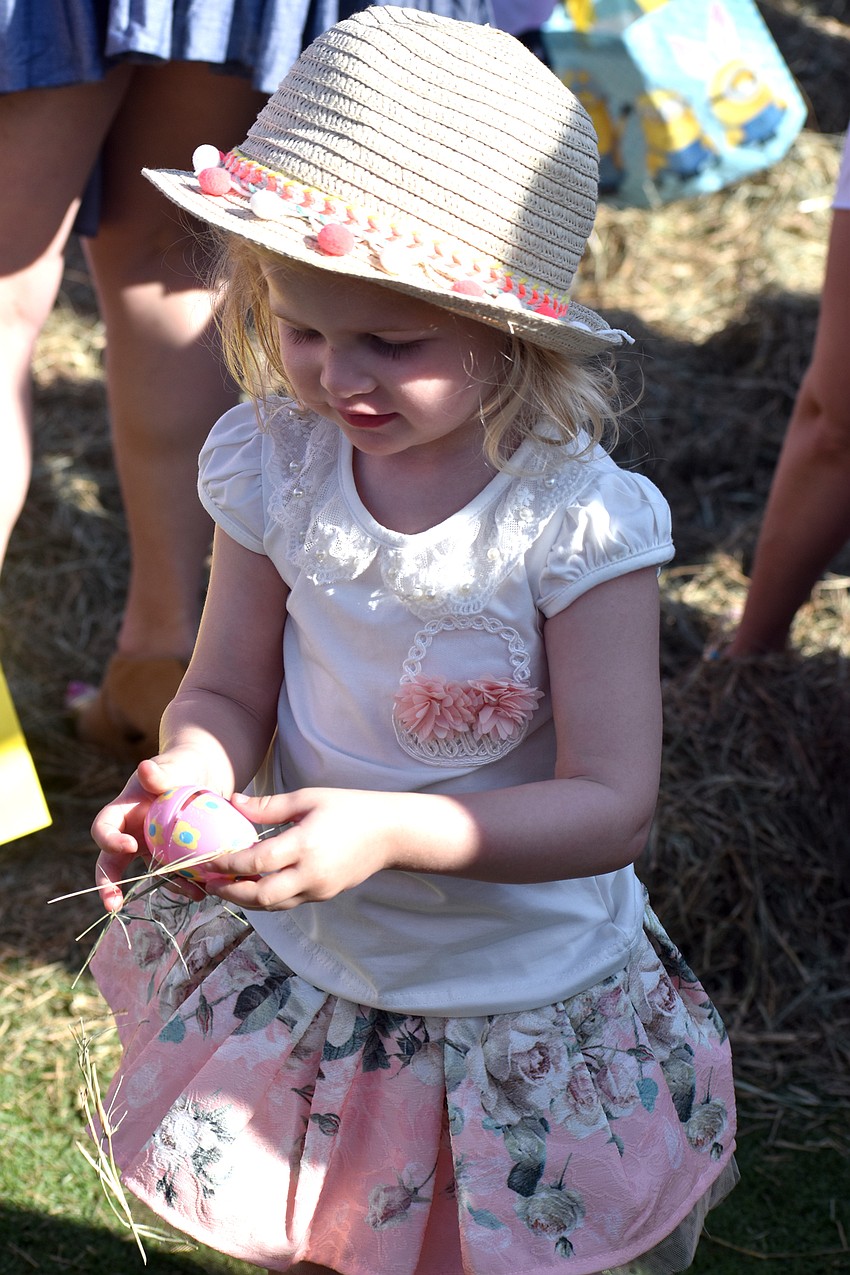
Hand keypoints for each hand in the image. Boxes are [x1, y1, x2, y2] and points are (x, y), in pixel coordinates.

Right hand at [92, 753, 211, 911]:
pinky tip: (202, 889)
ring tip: (189, 894)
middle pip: (111, 862)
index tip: (129, 847)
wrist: (205, 775)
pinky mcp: (173, 856)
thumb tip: (145, 768)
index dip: (109, 840)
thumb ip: (162, 772)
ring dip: (165, 887)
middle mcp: (132, 833)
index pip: (103, 828)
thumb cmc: (182, 765)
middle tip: (112, 905)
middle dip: (108, 885)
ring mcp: (152, 847)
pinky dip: (187, 883)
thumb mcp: (174, 766)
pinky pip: (175, 874)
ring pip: (147, 875)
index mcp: (124, 811)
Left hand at [201, 787, 406, 909]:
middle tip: (209, 882)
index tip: (208, 859)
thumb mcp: (308, 798)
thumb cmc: (349, 808)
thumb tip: (233, 802)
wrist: (391, 833)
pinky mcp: (324, 896)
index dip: (228, 864)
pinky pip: (288, 902)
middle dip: (230, 892)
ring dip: (246, 899)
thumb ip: (268, 805)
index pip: (257, 862)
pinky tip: (254, 885)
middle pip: (261, 895)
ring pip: (273, 905)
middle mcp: (311, 873)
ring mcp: (319, 889)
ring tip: (226, 886)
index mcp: (305, 844)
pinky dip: (267, 898)